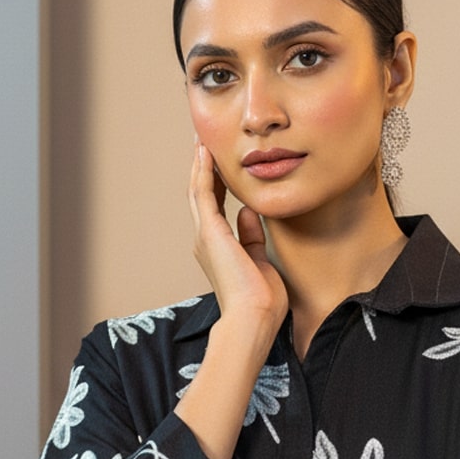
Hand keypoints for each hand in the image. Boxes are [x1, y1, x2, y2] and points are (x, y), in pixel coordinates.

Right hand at [188, 142, 287, 331]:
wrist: (252, 316)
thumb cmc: (261, 300)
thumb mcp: (259, 261)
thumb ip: (252, 237)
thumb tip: (250, 213)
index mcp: (218, 248)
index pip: (217, 208)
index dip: (219, 184)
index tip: (222, 165)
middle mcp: (207, 240)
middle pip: (203, 196)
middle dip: (204, 169)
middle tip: (205, 145)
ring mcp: (206, 235)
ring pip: (198, 191)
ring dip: (200, 165)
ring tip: (202, 142)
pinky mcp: (210, 231)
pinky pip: (203, 193)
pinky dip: (204, 172)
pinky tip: (205, 153)